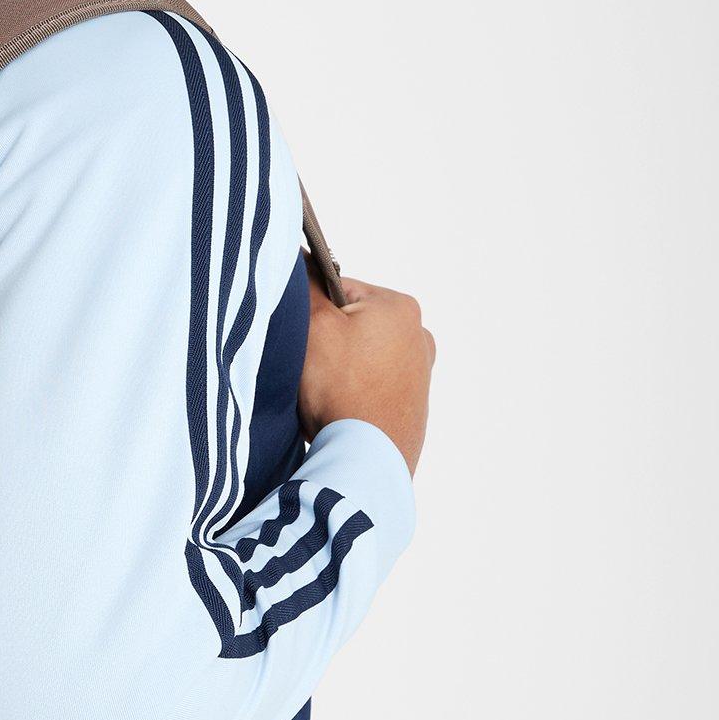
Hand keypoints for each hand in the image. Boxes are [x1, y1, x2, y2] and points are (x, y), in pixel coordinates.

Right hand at [299, 258, 434, 473]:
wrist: (366, 460)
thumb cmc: (341, 390)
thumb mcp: (312, 325)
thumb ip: (304, 285)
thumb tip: (299, 259)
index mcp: (400, 307)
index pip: (337, 288)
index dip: (310, 310)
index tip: (301, 336)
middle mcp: (418, 335)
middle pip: (350, 323)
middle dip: (326, 341)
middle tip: (311, 366)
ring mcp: (419, 373)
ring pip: (358, 355)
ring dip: (337, 368)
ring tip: (325, 392)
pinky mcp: (412, 404)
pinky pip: (370, 384)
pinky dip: (352, 391)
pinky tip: (340, 408)